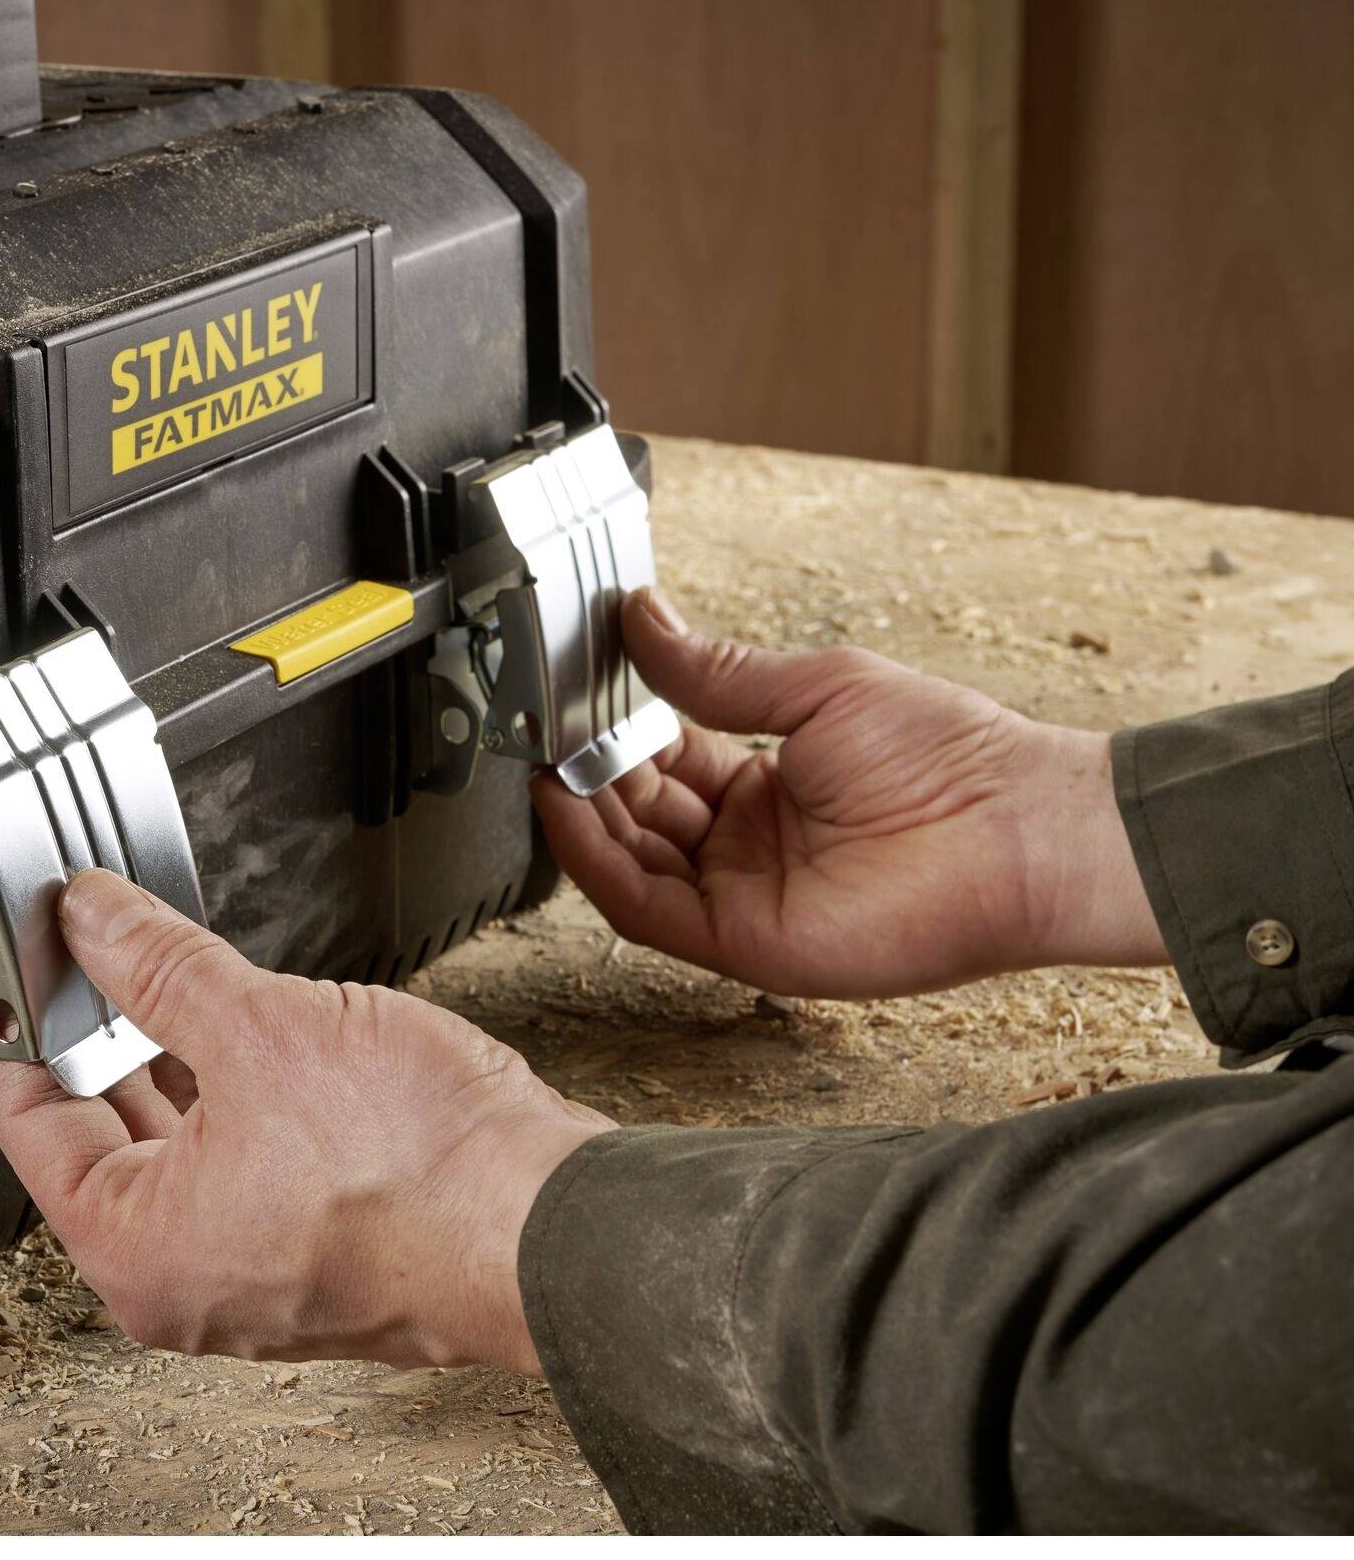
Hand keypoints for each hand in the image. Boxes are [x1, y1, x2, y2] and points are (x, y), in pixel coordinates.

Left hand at [0, 870, 612, 1372]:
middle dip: (112, 1036)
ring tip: (187, 975)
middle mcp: (188, 1281)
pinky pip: (254, 1165)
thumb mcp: (264, 1028)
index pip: (34, 1128)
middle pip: (109, 1139)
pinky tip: (266, 1031)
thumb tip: (94, 924)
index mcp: (137, 1251)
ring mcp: (260, 1273)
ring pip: (190, 1149)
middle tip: (108, 949)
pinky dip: (246, 1099)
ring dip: (185, 1062)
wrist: (555, 1223)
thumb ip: (161, 967)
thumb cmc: (423, 1171)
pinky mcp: (326, 1252)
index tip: (44, 962)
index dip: (34, 1029)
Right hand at [532, 588, 1166, 998]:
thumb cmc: (950, 757)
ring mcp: (744, 897)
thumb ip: (716, 668)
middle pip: (638, 815)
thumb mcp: (816, 687)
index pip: (664, 764)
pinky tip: (568, 810)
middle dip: (590, 771)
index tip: (576, 692)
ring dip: (581, 817)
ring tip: (543, 763)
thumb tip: (644, 616)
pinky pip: (646, 908)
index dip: (617, 731)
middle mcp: (749, 847)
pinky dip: (598, 863)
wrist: (1016, 827)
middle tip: (546, 727)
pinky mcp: (744, 942)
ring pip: (631, 864)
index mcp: (768, 788)